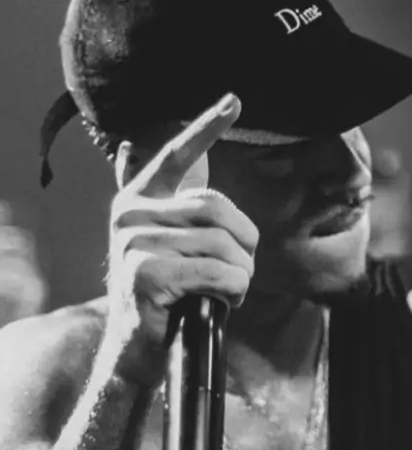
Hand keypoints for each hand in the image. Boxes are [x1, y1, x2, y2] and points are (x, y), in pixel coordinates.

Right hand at [104, 93, 258, 385]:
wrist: (136, 348)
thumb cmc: (165, 296)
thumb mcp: (169, 245)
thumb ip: (176, 209)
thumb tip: (164, 160)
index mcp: (138, 199)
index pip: (176, 155)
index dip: (206, 127)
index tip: (235, 100)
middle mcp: (130, 213)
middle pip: (217, 208)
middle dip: (245, 243)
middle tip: (242, 269)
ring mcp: (134, 242)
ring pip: (222, 245)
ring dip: (241, 275)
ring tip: (230, 291)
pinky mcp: (146, 273)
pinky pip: (218, 273)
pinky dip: (234, 291)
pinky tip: (224, 303)